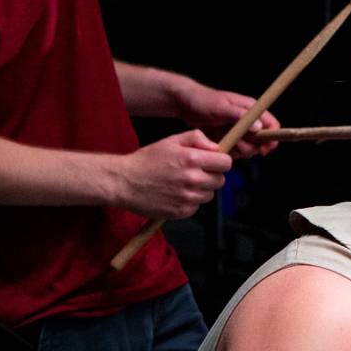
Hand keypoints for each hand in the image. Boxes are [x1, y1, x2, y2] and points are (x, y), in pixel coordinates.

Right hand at [118, 129, 233, 218]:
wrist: (124, 182)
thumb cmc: (147, 160)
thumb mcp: (171, 141)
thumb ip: (197, 139)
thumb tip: (216, 148)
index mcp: (192, 159)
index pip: (226, 163)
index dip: (220, 161)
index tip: (212, 162)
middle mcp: (193, 180)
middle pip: (220, 180)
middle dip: (211, 175)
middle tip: (194, 172)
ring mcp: (188, 198)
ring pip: (210, 194)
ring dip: (201, 189)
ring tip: (182, 183)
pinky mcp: (182, 211)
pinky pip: (197, 206)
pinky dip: (190, 201)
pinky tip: (176, 193)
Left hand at [174, 82, 280, 158]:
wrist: (186, 105)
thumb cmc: (204, 101)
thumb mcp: (221, 106)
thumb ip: (240, 115)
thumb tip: (259, 126)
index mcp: (251, 109)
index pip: (272, 124)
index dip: (273, 137)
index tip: (264, 148)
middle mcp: (249, 121)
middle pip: (263, 140)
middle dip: (253, 147)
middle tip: (238, 145)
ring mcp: (240, 131)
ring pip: (251, 148)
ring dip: (241, 151)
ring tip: (226, 143)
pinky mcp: (231, 139)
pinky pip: (238, 151)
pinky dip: (231, 152)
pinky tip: (221, 146)